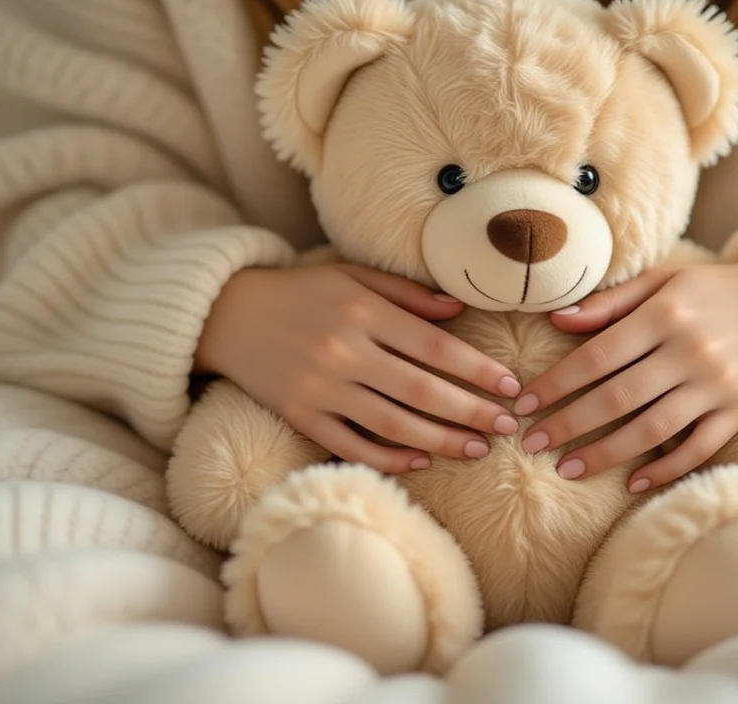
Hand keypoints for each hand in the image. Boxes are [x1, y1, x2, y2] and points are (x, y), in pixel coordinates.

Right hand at [195, 263, 522, 472]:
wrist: (226, 314)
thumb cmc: (301, 292)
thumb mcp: (352, 276)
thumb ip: (407, 293)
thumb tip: (461, 310)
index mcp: (362, 312)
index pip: (434, 346)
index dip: (477, 369)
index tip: (510, 386)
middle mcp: (343, 351)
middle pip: (420, 389)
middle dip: (471, 411)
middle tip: (508, 426)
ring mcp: (320, 388)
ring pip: (392, 423)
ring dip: (440, 440)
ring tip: (478, 450)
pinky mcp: (300, 416)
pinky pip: (350, 445)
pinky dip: (387, 457)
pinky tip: (421, 461)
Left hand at [515, 253, 737, 491]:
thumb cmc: (716, 289)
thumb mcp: (666, 280)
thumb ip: (611, 302)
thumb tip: (557, 319)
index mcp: (666, 313)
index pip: (597, 355)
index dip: (555, 383)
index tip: (523, 403)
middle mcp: (690, 350)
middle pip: (617, 397)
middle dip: (568, 423)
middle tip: (530, 443)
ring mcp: (718, 385)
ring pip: (652, 429)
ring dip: (605, 453)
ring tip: (568, 469)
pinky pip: (698, 448)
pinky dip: (665, 469)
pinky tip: (633, 483)